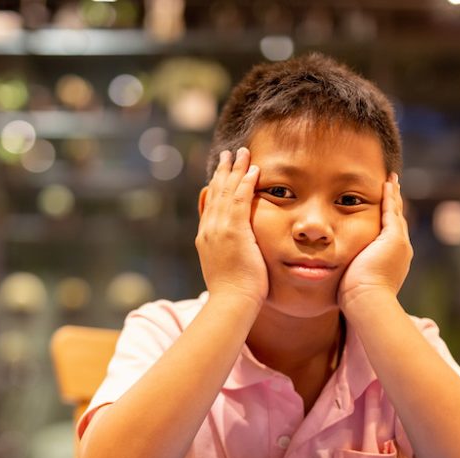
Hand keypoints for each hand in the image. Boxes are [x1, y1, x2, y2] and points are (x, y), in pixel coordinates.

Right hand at [195, 148, 266, 305]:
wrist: (231, 303)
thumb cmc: (233, 294)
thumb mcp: (224, 269)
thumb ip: (226, 253)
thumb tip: (232, 250)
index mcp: (206, 238)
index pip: (210, 205)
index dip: (216, 186)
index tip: (222, 172)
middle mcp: (209, 230)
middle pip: (215, 193)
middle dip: (224, 171)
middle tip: (230, 153)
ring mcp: (219, 229)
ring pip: (227, 192)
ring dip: (236, 170)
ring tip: (243, 152)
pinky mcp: (234, 231)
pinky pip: (240, 200)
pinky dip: (246, 183)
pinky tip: (254, 170)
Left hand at [338, 173, 412, 310]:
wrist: (367, 302)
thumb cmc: (355, 300)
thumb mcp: (353, 284)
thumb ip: (349, 277)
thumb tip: (337, 282)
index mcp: (391, 262)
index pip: (388, 236)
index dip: (385, 222)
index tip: (381, 211)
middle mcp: (399, 251)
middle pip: (395, 222)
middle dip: (393, 206)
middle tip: (391, 189)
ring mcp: (398, 244)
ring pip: (395, 214)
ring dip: (393, 197)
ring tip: (391, 182)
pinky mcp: (394, 238)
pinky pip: (391, 211)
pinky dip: (389, 197)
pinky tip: (387, 184)